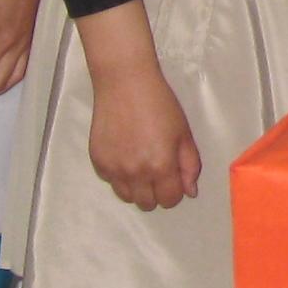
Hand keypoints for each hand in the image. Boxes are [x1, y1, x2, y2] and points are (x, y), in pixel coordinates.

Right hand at [83, 16, 202, 210]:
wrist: (124, 83)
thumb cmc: (159, 104)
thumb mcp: (183, 133)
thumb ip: (190, 166)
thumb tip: (190, 192)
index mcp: (161, 167)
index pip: (169, 200)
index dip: (174, 191)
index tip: (173, 177)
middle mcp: (135, 173)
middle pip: (147, 204)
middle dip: (156, 192)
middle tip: (157, 170)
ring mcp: (114, 169)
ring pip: (127, 197)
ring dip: (136, 187)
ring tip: (140, 164)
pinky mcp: (98, 161)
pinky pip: (111, 181)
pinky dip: (119, 175)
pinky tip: (124, 154)